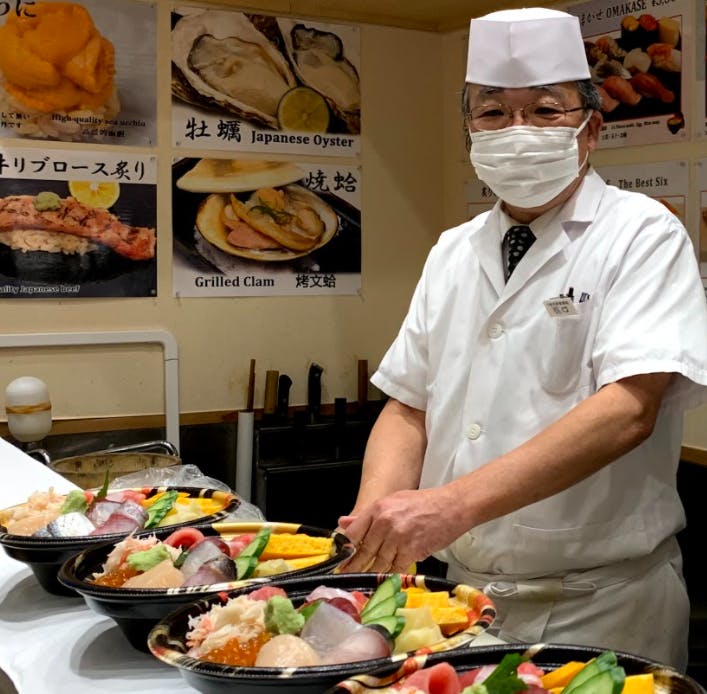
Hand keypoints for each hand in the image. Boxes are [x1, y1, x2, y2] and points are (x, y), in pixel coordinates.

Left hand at [337, 486, 461, 572]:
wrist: (452, 506)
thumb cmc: (424, 503)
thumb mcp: (393, 501)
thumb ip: (368, 515)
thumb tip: (343, 523)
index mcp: (378, 508)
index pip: (353, 532)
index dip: (346, 548)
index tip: (341, 558)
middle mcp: (385, 522)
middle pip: (364, 550)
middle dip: (354, 565)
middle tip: (345, 575)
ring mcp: (398, 537)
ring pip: (379, 562)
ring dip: (371, 572)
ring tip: (363, 579)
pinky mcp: (412, 551)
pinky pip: (396, 568)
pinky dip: (391, 574)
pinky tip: (385, 578)